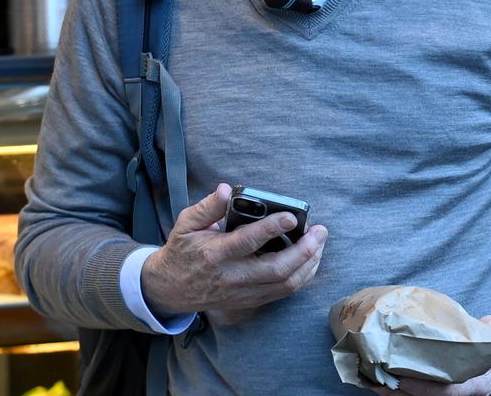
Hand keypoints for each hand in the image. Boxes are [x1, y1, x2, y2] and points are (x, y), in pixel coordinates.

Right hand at [141, 183, 327, 316]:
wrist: (170, 288)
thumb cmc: (181, 251)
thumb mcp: (186, 223)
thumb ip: (208, 206)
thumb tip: (228, 190)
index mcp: (215, 254)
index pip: (248, 242)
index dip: (272, 228)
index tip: (291, 216)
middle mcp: (232, 277)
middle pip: (277, 269)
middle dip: (305, 250)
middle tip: (320, 231)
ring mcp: (243, 293)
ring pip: (285, 284)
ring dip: (309, 265)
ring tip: (320, 244)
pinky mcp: (250, 301)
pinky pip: (283, 292)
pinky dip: (301, 276)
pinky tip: (309, 261)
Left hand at [368, 316, 490, 395]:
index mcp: (478, 383)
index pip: (448, 392)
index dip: (425, 388)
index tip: (403, 380)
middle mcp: (463, 392)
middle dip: (402, 394)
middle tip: (377, 383)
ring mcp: (452, 392)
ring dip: (396, 392)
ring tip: (372, 381)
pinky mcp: (441, 387)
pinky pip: (419, 392)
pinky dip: (400, 388)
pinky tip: (381, 379)